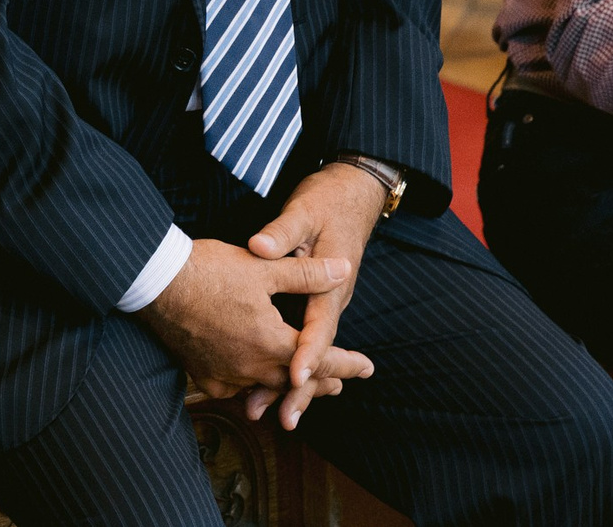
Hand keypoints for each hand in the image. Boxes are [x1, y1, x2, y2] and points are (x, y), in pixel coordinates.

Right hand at [138, 239, 369, 416]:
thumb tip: (344, 269)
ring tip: (297, 385)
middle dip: (320, 382)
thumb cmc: (209, 271)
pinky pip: (233, 387)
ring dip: (286, 386)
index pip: (319, 361)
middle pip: (294, 382)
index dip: (346, 364)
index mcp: (271, 342)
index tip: (367, 368)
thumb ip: (306, 273)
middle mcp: (250, 366)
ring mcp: (224, 374)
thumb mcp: (264, 267)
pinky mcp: (201, 373)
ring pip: (264, 386)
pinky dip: (248, 384)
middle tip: (339, 385)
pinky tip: (248, 378)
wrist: (155, 282)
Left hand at [247, 163, 386, 426]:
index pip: (320, 325)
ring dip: (291, 383)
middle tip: (283, 418)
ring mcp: (323, 303)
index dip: (307, 353)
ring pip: (308, 350)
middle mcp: (331, 300)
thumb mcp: (304, 211)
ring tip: (268, 413)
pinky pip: (303, 340)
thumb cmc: (328, 201)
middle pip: (316, 350)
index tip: (293, 376)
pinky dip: (287, 363)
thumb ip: (283, 233)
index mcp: (333, 281)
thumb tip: (260, 247)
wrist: (352, 193)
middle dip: (301, 386)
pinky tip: (267, 382)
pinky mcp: (313, 303)